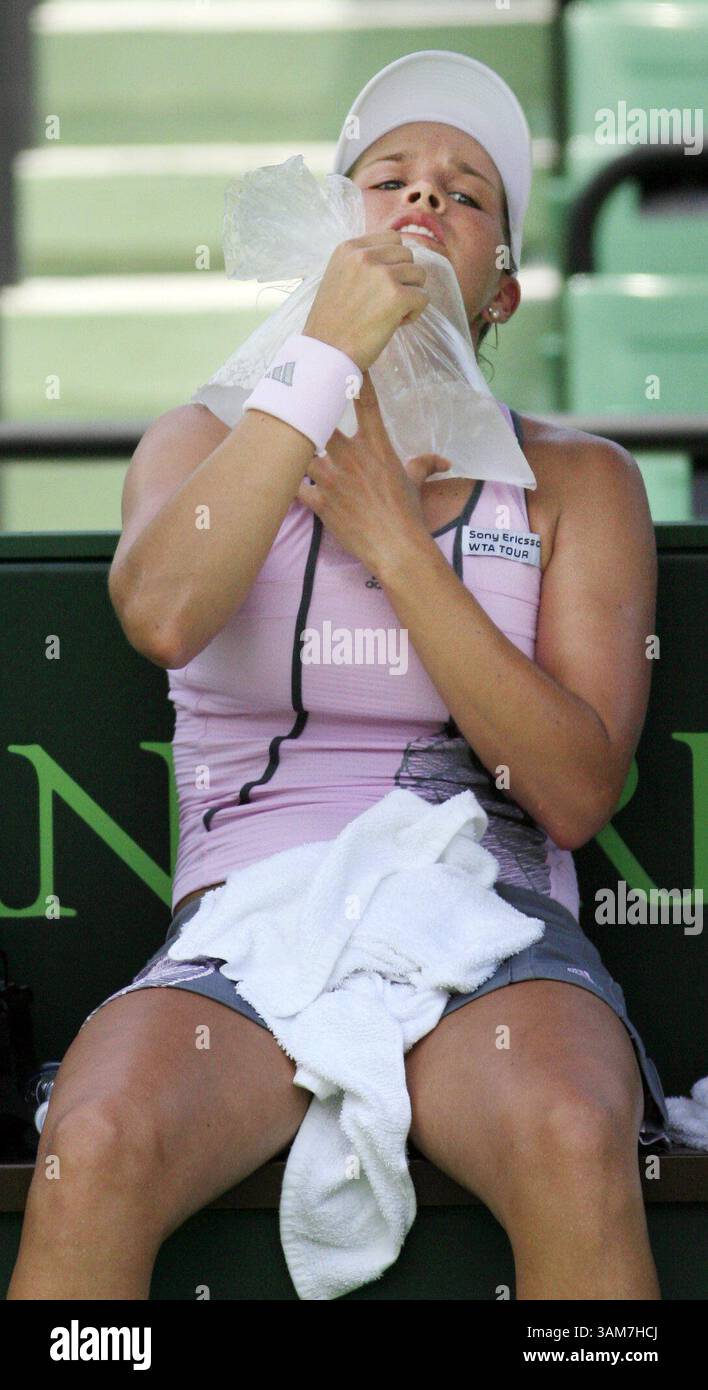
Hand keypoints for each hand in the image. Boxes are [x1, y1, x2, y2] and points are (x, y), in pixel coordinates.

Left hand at [295, 372, 450, 574]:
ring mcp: (332, 479)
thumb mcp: (416, 483)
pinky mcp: (320, 503)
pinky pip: (295, 488)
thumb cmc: (408, 513)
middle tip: (297, 404)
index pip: (365, 402)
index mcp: (376, 446)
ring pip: (300, 452)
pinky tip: (283, 482)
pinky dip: (289, 485)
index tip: (342, 362)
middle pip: (319, 421)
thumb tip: (444, 461)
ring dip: (294, 450)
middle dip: (308, 412)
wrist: (396, 547)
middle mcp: (351, 456)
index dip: (353, 379)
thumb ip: (424, 464)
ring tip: (283, 445)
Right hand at [302, 232, 428, 371]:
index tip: (382, 284)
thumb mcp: (339, 277)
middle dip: (404, 278)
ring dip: (411, 294)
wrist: (326, 353)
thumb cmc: (332, 323)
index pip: (392, 238)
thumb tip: (397, 258)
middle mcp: (365, 256)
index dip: (394, 262)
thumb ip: (362, 263)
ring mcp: (382, 275)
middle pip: (408, 255)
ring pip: (419, 274)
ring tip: (391, 313)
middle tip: (387, 302)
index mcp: (349, 248)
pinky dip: (415, 313)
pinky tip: (396, 324)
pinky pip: (423, 297)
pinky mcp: (397, 296)